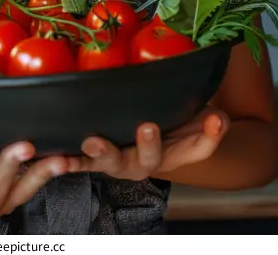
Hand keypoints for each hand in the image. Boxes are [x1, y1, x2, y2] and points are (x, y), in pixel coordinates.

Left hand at [66, 106, 229, 180]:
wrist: (136, 132)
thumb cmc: (164, 122)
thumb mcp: (191, 116)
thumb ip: (209, 121)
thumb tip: (219, 119)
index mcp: (174, 152)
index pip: (197, 149)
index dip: (208, 136)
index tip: (215, 119)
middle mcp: (144, 161)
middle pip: (148, 160)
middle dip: (149, 145)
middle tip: (149, 127)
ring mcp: (117, 160)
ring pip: (111, 162)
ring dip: (103, 153)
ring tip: (94, 141)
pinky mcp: (92, 155)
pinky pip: (79, 161)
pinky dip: (68, 161)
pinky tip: (58, 157)